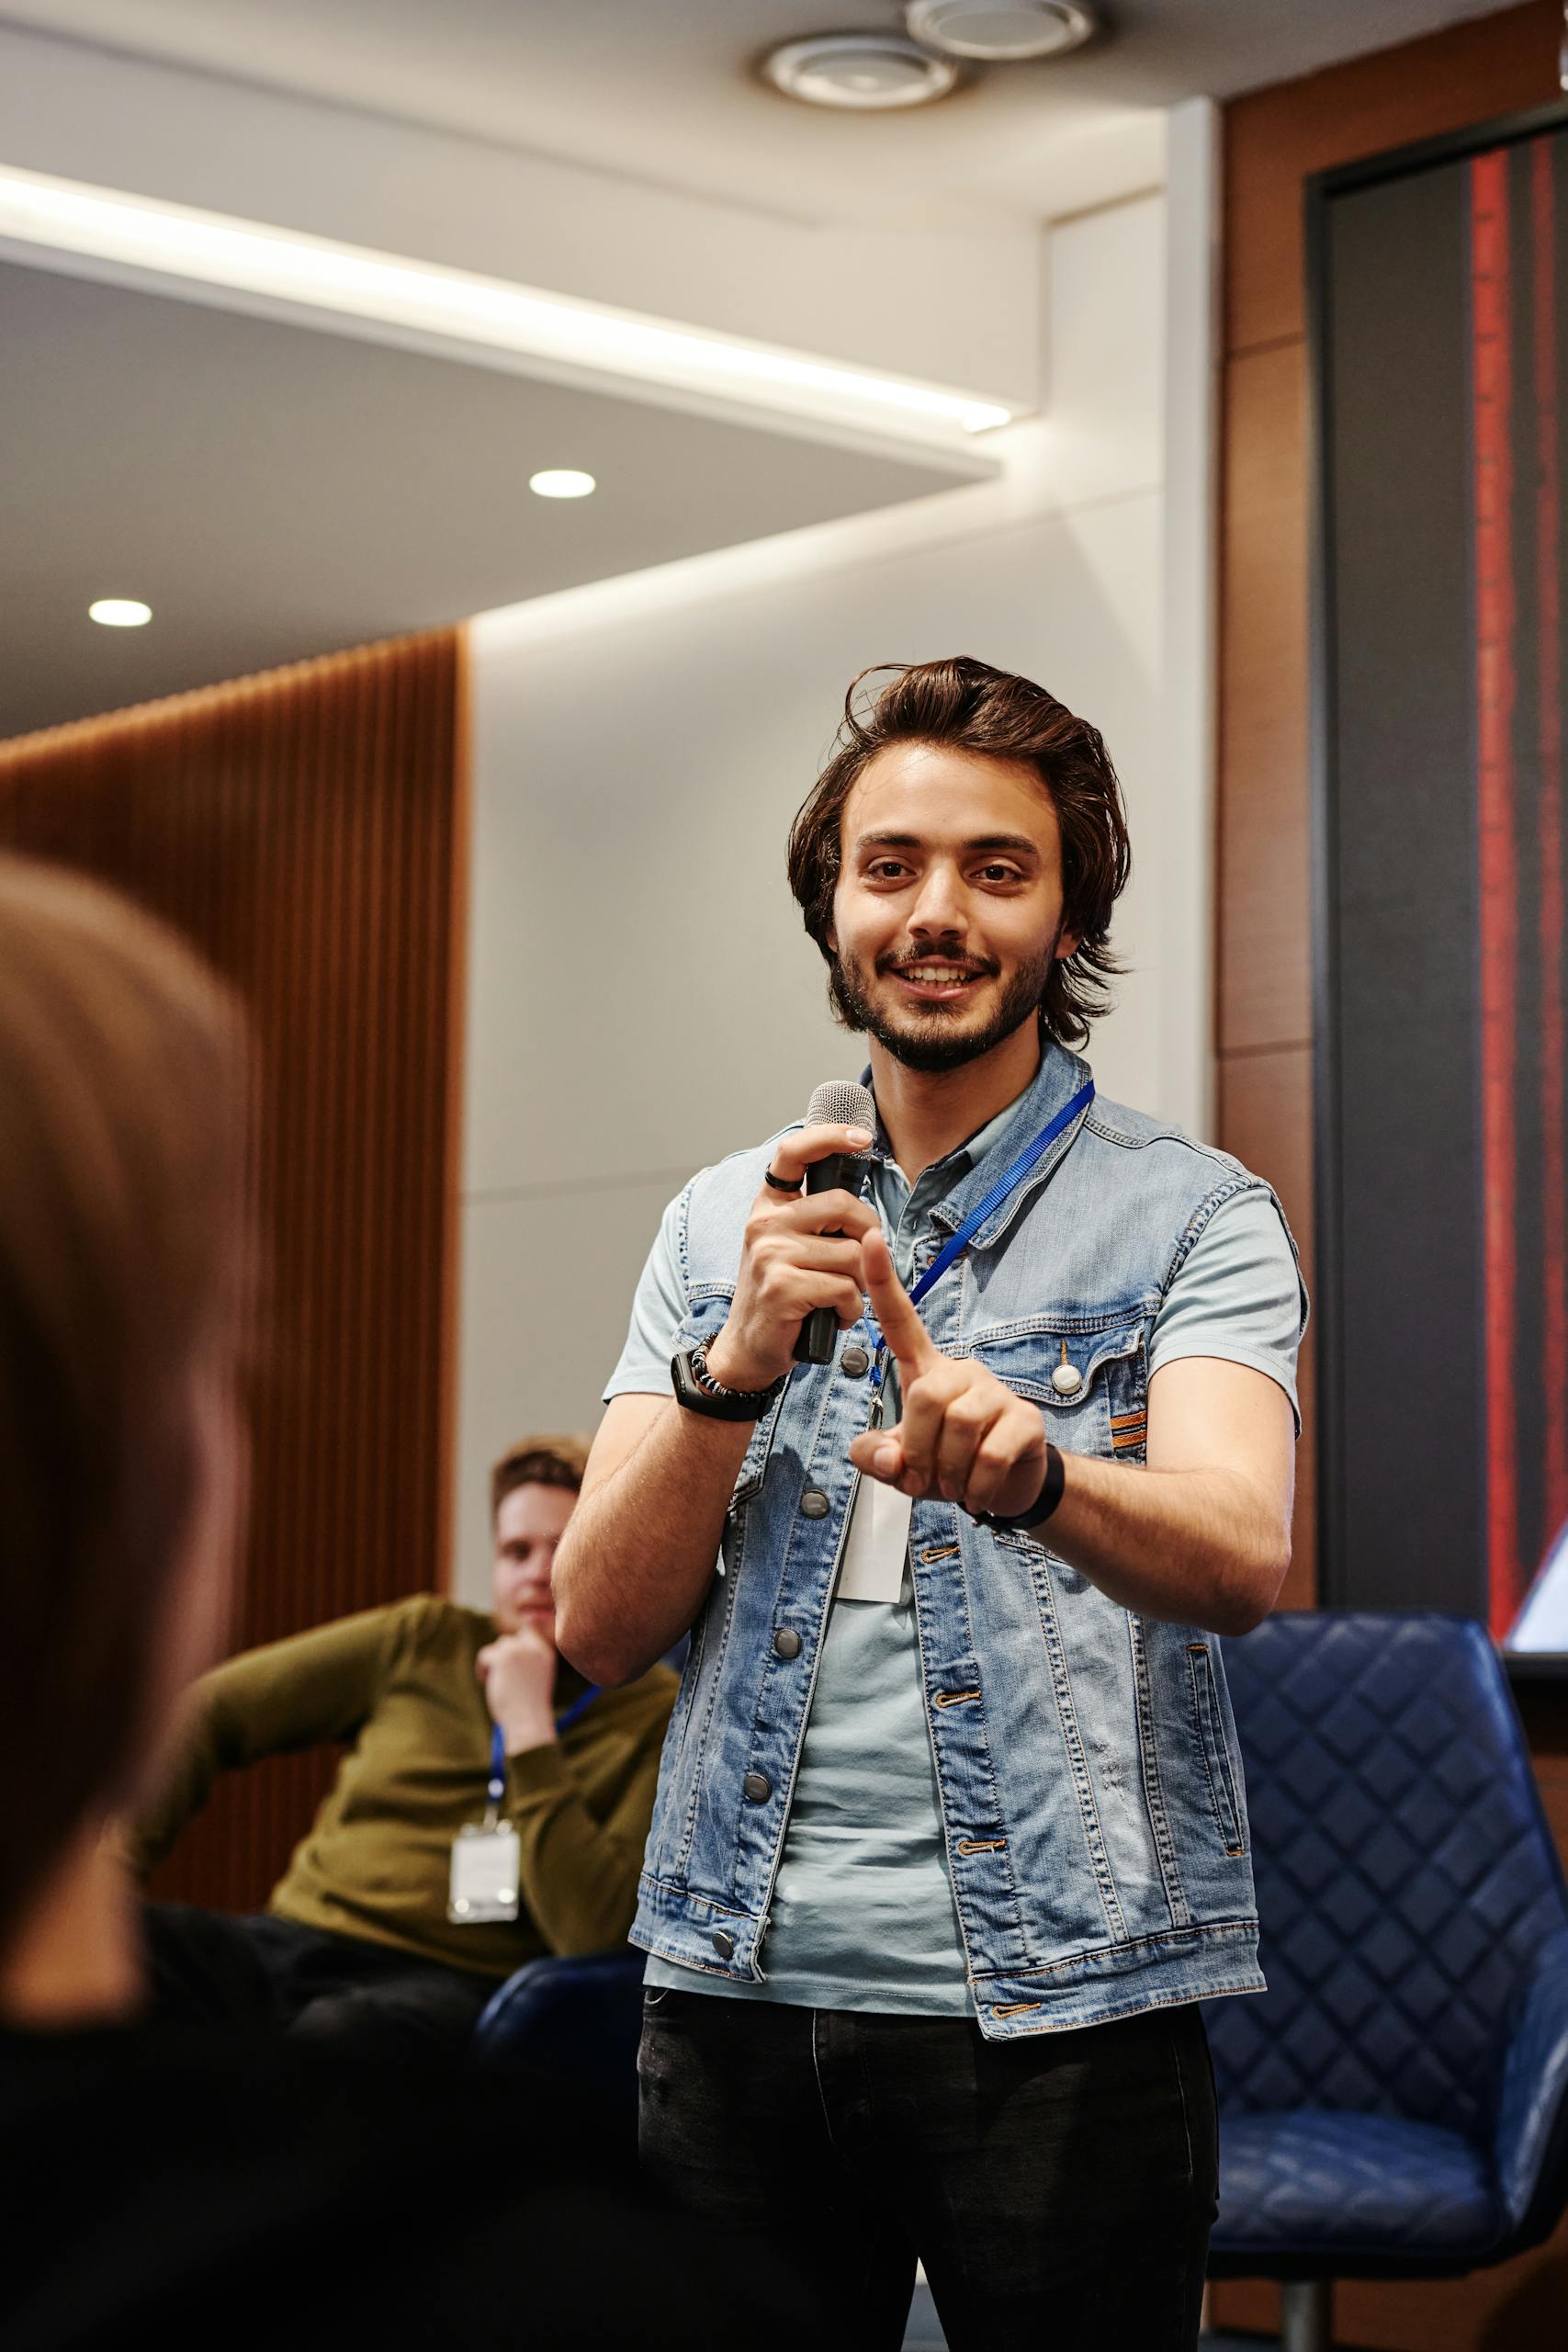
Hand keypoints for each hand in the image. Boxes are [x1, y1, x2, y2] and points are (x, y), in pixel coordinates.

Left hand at [476, 1622, 557, 1753]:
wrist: (528, 1723)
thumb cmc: (528, 1709)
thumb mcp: (533, 1680)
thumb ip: (525, 1660)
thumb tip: (507, 1642)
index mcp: (546, 1655)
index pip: (530, 1630)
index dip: (518, 1637)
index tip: (511, 1651)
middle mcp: (535, 1649)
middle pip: (509, 1639)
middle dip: (502, 1656)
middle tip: (501, 1677)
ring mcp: (520, 1651)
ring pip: (498, 1646)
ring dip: (493, 1663)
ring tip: (495, 1683)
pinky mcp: (504, 1657)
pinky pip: (484, 1654)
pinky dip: (482, 1669)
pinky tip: (487, 1683)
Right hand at [705, 1121, 878, 1391]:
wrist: (748, 1348)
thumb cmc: (781, 1295)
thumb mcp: (790, 1247)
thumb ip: (818, 1222)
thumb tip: (867, 1215)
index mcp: (768, 1206)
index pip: (793, 1153)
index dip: (829, 1137)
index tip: (863, 1139)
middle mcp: (764, 1223)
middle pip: (843, 1206)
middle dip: (868, 1236)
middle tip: (861, 1264)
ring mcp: (770, 1253)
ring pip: (853, 1255)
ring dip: (859, 1284)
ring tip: (837, 1298)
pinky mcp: (782, 1286)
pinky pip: (846, 1289)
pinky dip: (851, 1309)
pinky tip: (833, 1316)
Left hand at [847, 1228, 1048, 1518]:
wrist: (1007, 1489)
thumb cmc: (949, 1465)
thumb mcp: (901, 1467)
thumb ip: (877, 1458)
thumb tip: (887, 1459)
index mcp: (925, 1372)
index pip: (900, 1321)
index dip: (882, 1281)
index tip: (867, 1238)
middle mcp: (961, 1371)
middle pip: (925, 1396)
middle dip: (917, 1448)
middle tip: (925, 1477)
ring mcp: (996, 1392)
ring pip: (958, 1424)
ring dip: (947, 1471)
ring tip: (953, 1484)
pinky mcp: (1026, 1420)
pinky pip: (989, 1454)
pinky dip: (975, 1485)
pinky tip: (977, 1491)